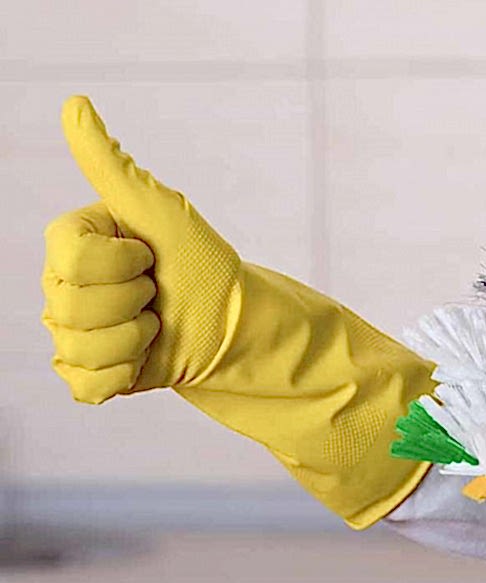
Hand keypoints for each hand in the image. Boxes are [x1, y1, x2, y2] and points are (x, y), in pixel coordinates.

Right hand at [42, 96, 240, 403]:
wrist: (233, 324)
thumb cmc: (202, 263)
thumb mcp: (161, 212)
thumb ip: (111, 165)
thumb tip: (74, 103)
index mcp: (72, 243)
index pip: (71, 259)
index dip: (122, 263)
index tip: (148, 256)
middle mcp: (61, 286)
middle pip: (71, 307)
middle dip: (133, 302)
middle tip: (156, 293)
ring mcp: (71, 331)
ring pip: (79, 347)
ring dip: (136, 339)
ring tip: (155, 324)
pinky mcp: (88, 373)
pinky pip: (84, 384)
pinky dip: (124, 374)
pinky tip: (144, 358)